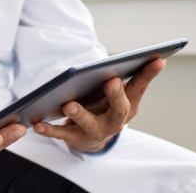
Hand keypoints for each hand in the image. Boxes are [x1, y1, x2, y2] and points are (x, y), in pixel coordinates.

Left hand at [34, 57, 164, 153]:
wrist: (91, 139)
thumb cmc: (106, 107)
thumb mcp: (121, 94)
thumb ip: (133, 78)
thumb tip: (156, 57)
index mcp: (128, 105)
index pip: (140, 88)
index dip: (149, 74)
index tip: (158, 59)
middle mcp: (115, 121)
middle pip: (119, 109)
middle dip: (116, 95)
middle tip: (112, 81)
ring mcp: (96, 131)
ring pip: (89, 124)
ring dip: (80, 114)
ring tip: (69, 105)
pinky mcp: (75, 139)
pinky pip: (62, 135)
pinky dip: (50, 131)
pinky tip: (37, 124)